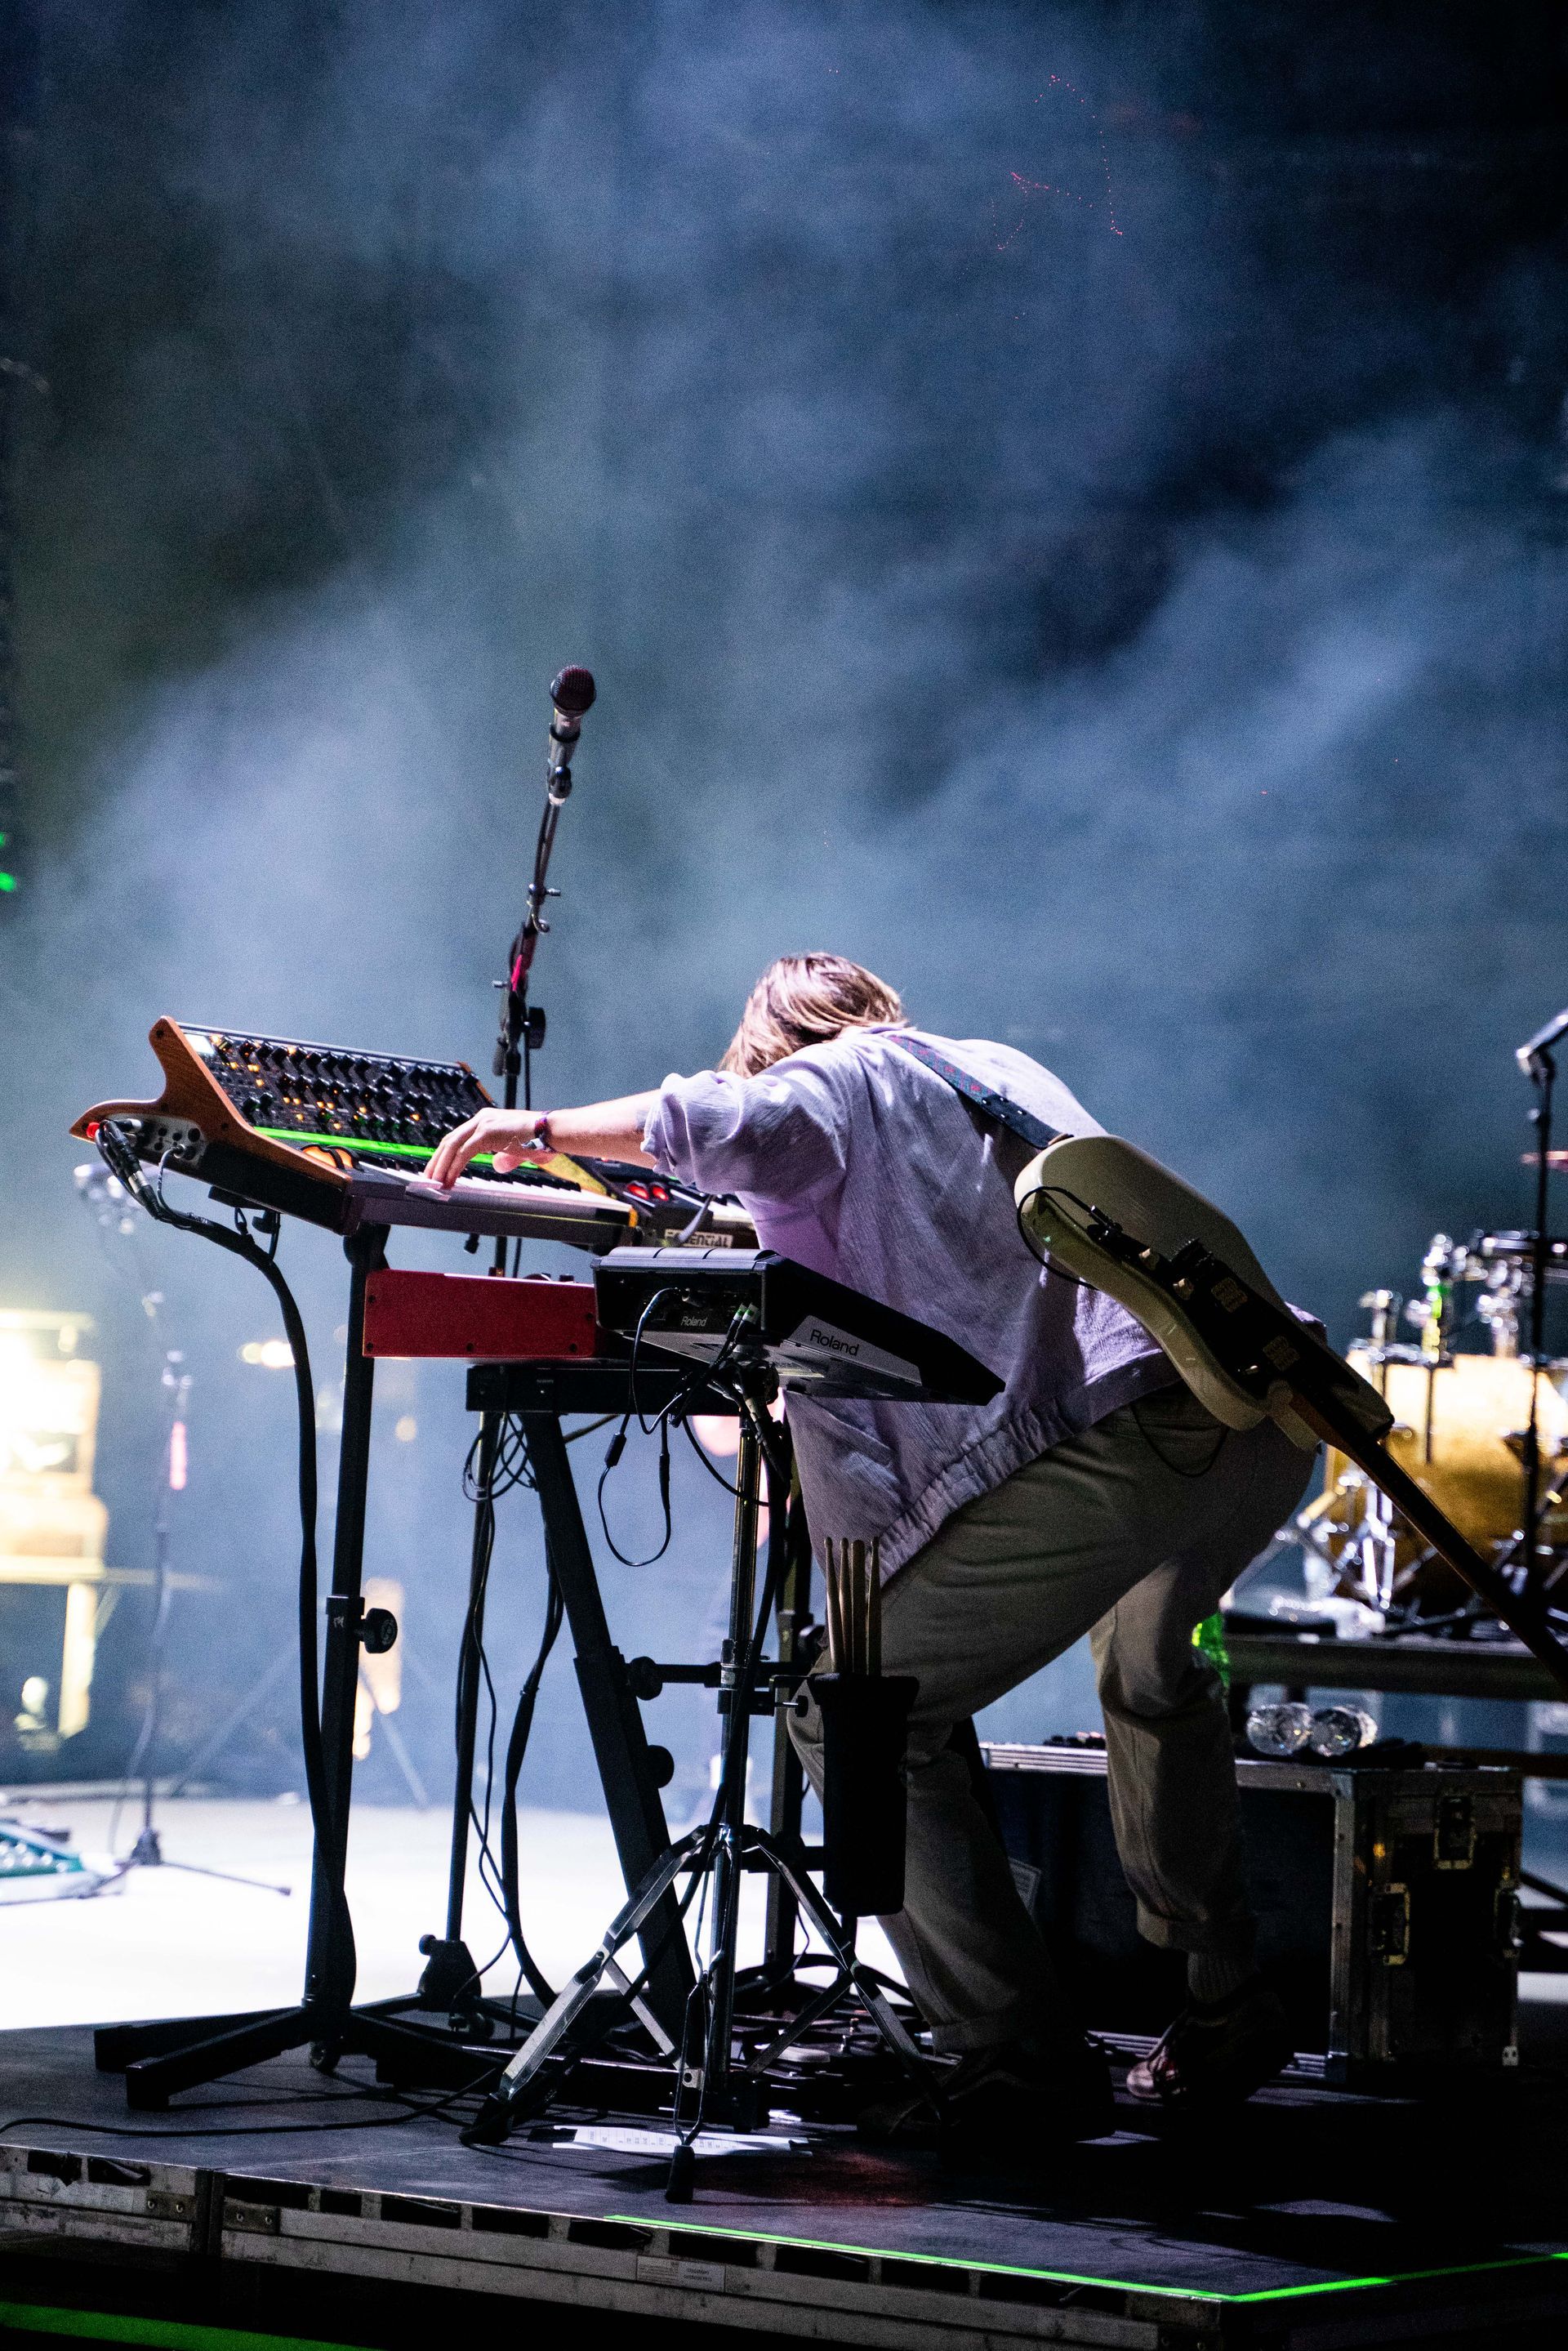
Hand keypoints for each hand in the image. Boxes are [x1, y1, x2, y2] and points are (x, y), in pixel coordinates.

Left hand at [424, 1108, 549, 1189]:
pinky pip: (463, 1153)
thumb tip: (498, 1166)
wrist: (551, 1132)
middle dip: (437, 1160)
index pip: (458, 1137)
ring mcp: (483, 1124)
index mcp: (486, 1120)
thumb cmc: (540, 1140)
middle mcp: (481, 1119)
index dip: (446, 1154)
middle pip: (450, 1140)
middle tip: (429, 1177)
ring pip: (452, 1146)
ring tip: (434, 1181)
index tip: (438, 1169)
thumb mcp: (517, 1152)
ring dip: (441, 1165)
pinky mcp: (486, 1133)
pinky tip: (449, 1179)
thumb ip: (505, 1158)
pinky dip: (454, 1167)